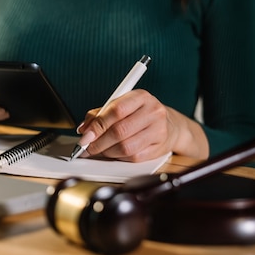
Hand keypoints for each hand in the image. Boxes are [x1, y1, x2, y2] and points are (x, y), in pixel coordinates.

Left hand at [76, 89, 206, 161]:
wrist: (170, 125)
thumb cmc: (139, 114)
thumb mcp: (121, 106)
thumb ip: (100, 115)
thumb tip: (84, 129)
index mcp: (141, 97)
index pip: (116, 110)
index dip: (97, 125)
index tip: (84, 136)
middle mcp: (153, 111)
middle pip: (120, 131)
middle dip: (98, 142)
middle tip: (87, 147)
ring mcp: (158, 130)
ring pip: (125, 147)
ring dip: (107, 151)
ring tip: (99, 150)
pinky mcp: (159, 148)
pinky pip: (133, 157)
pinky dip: (119, 157)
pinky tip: (114, 153)